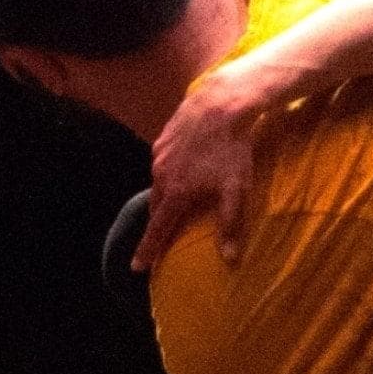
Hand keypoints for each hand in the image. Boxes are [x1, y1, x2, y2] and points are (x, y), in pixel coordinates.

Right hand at [132, 57, 303, 270]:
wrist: (220, 105)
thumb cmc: (232, 150)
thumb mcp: (236, 190)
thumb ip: (230, 225)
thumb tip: (230, 259)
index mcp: (177, 193)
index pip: (157, 230)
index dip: (147, 251)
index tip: (136, 268)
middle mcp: (161, 176)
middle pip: (155, 208)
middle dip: (156, 225)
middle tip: (158, 238)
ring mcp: (159, 155)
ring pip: (157, 184)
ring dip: (164, 198)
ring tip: (173, 205)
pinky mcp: (162, 139)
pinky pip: (161, 164)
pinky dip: (167, 175)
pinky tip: (179, 172)